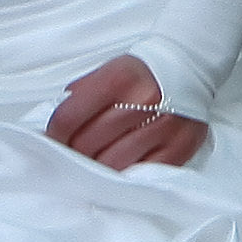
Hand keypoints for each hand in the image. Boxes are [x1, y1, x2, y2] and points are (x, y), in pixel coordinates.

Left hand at [46, 52, 210, 172]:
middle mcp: (141, 101)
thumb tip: (53, 131)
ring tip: (95, 164)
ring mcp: (163, 125)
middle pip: (87, 144)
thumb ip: (79, 97)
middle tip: (73, 157)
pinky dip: (126, 176)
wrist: (188, 65)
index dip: (54, 137)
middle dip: (74, 154)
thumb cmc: (139, 73)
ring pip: (112, 163)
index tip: (53, 144)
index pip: (68, 118)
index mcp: (117, 79)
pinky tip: (120, 170)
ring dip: (98, 169)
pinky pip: (142, 173)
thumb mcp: (106, 72)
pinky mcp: (180, 146)